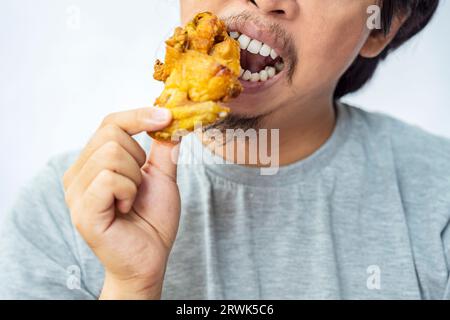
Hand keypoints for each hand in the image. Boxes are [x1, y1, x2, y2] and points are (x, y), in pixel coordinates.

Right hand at [63, 107, 180, 298]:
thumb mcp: (162, 176)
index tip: (167, 116)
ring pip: (111, 154)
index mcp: (93, 162)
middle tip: (138, 186)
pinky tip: (125, 210)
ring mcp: (76, 192)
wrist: (150, 257)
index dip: (139, 116)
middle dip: (138, 158)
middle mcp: (78, 173)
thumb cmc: (152, 219)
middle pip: (111, 134)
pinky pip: (110, 179)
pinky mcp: (82, 210)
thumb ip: (162, 148)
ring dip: (135, 178)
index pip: (110, 123)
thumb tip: (169, 117)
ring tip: (130, 200)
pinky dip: (128, 192)